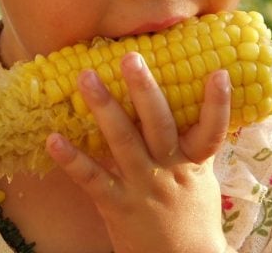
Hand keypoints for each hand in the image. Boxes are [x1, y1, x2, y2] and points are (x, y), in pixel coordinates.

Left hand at [46, 53, 230, 252]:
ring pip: (122, 142)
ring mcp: (142, 187)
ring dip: (103, 108)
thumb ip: (189, 142)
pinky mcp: (117, 206)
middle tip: (130, 57)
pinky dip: (71, 159)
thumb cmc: (191, 214)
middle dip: (144, 90)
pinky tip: (53, 138)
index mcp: (193, 162)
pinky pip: (91, 179)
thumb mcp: (200, 177)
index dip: (217, 103)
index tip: (218, 72)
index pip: (212, 130)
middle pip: (158, 125)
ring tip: (85, 77)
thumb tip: (188, 100)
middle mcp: (169, 170)